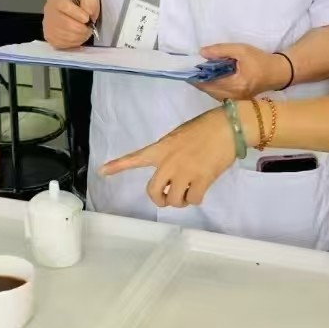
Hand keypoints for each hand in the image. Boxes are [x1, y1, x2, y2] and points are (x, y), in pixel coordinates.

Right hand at [43, 0, 100, 49]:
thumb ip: (90, 1)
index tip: (87, 18)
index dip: (77, 14)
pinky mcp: (49, 37)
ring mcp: (47, 25)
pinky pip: (61, 44)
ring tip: (85, 33)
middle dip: (81, 29)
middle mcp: (49, 11)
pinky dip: (73, 43)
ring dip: (79, 37)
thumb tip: (88, 13)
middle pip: (65, 24)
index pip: (64, 5)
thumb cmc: (79, 0)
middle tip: (89, 29)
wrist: (68, 4)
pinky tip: (78, 38)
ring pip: (64, 36)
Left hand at [100, 109, 236, 207]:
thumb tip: (172, 172)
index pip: (135, 158)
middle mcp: (169, 162)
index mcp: (161, 148)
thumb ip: (169, 153)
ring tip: (188, 191)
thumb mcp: (178, 136)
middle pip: (152, 191)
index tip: (101, 171)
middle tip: (167, 197)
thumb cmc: (204, 128)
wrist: (227, 127)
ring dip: (180, 200)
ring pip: (173, 200)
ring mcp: (184, 172)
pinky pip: (192, 200)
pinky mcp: (202, 179)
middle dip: (159, 199)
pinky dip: (195, 199)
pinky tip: (200, 189)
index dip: (117, 166)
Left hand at [194, 43, 288, 101]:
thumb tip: (202, 53)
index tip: (187, 68)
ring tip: (200, 72)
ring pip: (213, 94)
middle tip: (193, 68)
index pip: (209, 83)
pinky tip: (211, 78)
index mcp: (236, 85)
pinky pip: (219, 95)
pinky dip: (213, 87)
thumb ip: (221, 50)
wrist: (278, 72)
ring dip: (205, 84)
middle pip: (209, 91)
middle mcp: (234, 96)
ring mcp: (236, 101)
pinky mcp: (237, 100)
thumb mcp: (241, 50)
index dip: (196, 76)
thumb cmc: (260, 60)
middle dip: (199, 80)